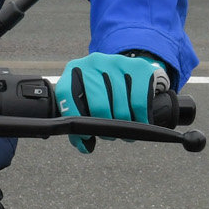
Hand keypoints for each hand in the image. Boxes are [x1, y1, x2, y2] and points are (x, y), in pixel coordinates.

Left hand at [54, 52, 168, 153]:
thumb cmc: (103, 92)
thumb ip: (80, 124)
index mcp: (74, 70)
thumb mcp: (86, 102)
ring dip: (124, 125)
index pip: (67, 93)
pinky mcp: (139, 67)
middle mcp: (94, 62)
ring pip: (121, 105)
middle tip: (110, 135)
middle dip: (105, 126)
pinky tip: (140, 122)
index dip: (74, 117)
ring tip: (125, 131)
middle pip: (98, 104)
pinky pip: (140, 101)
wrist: (129, 72)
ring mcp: (117, 62)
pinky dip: (141, 118)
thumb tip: (84, 147)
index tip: (83, 135)